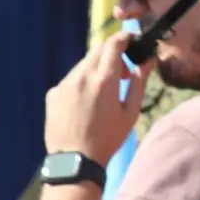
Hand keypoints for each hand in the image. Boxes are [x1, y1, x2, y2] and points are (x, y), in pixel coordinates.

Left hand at [43, 31, 152, 164]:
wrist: (75, 160)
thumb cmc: (108, 139)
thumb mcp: (130, 113)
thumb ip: (138, 83)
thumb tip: (146, 61)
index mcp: (103, 80)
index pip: (113, 44)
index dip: (124, 38)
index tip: (131, 40)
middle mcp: (81, 76)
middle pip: (97, 50)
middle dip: (111, 54)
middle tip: (121, 73)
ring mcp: (64, 83)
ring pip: (82, 65)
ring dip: (96, 70)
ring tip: (103, 93)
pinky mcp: (53, 93)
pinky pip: (70, 80)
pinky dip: (81, 83)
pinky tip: (85, 105)